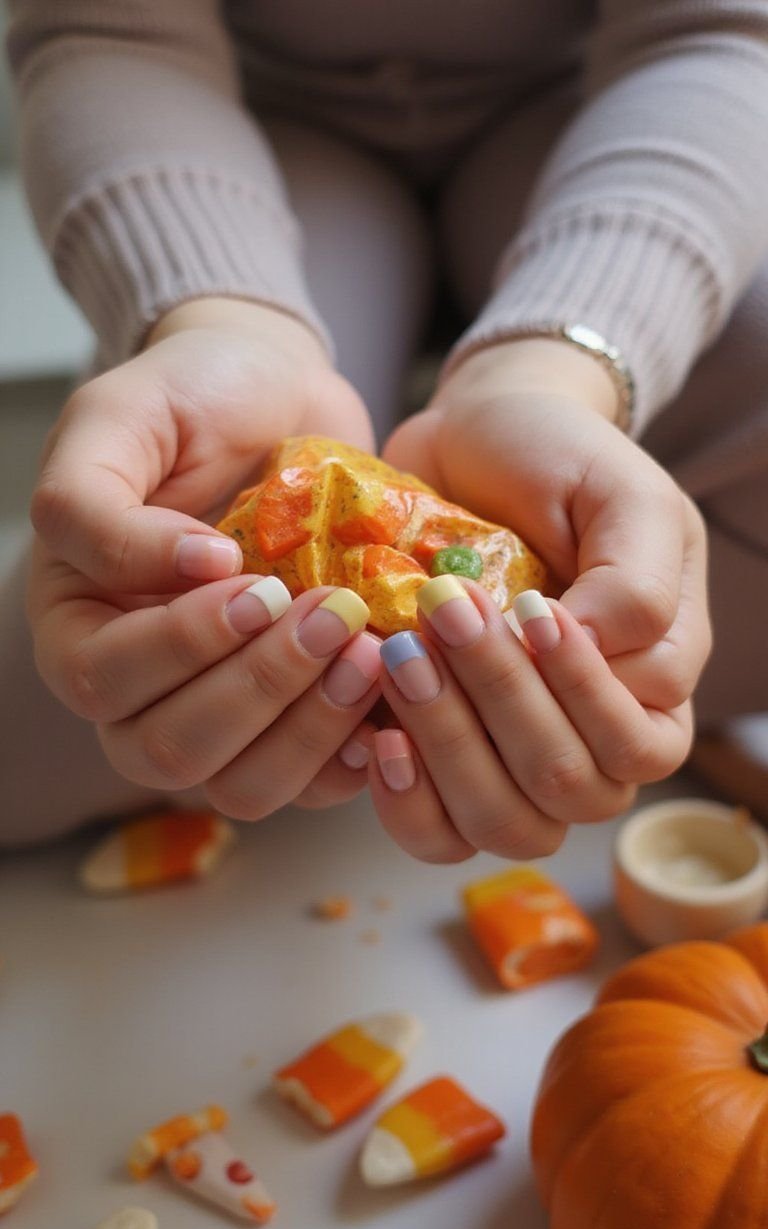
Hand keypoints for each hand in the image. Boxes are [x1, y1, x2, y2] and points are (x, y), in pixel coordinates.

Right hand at [28, 298, 378, 814]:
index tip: (256, 579)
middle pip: (174, 751)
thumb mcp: (119, 418)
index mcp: (81, 624)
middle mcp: (141, 688)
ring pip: (243, 784)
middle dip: (260, 689)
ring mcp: (220, 712)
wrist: (279, 393)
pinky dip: (353, 753)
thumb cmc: (191, 399)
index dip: (184, 643)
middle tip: (335, 617)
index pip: (107, 679)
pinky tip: (389, 695)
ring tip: (368, 653)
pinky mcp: (293, 717)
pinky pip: (313, 780)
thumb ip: (99, 503)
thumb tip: (187, 574)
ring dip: (309, 730)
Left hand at [371, 340, 709, 861]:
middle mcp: (593, 734)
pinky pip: (438, 835)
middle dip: (500, 703)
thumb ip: (635, 576)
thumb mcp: (618, 491)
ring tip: (401, 661)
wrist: (467, 440)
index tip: (528, 605)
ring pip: (506, 825)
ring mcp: (514, 757)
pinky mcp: (441, 760)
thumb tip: (594, 654)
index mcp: (655, 680)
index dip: (579, 689)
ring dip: (450, 751)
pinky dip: (407, 802)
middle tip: (441, 612)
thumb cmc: (554, 459)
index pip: (635, 741)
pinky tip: (378, 738)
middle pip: (569, 790)